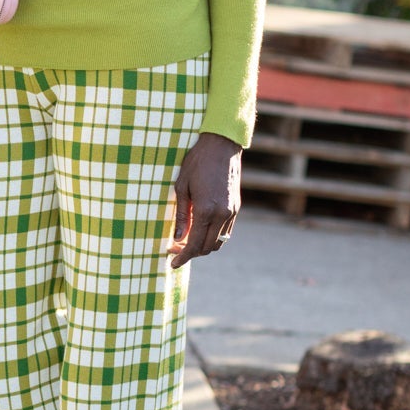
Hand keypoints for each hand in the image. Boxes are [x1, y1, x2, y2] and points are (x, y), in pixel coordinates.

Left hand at [169, 132, 241, 267]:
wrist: (221, 146)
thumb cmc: (196, 163)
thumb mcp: (181, 188)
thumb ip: (181, 215)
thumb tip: (177, 238)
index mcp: (206, 210)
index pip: (195, 244)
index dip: (183, 257)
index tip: (172, 262)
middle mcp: (222, 214)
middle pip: (208, 247)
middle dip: (192, 253)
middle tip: (175, 249)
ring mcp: (232, 212)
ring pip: (219, 241)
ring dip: (204, 246)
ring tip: (187, 241)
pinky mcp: (236, 207)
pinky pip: (226, 231)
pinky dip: (213, 236)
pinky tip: (201, 230)